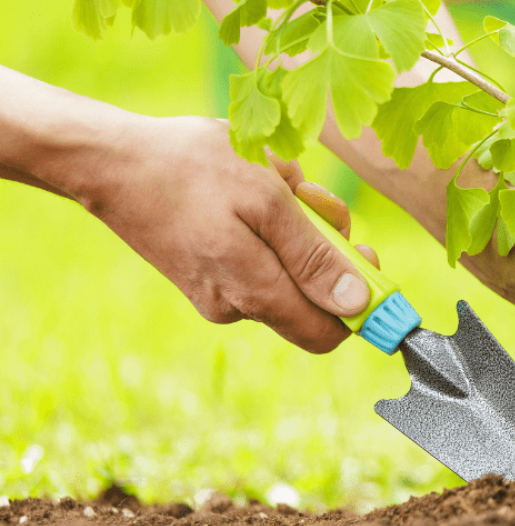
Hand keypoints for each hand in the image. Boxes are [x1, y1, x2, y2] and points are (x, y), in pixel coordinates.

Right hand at [75, 116, 378, 352]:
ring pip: (285, 271)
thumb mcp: (267, 200)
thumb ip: (314, 257)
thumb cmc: (192, 169)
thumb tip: (356, 305)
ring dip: (294, 228)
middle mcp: (236, 307)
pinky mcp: (204, 277)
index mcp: (255, 293)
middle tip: (309, 198)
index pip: (328, 333)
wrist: (109, 161)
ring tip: (268, 183)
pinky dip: (266, 226)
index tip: (364, 256)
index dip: (358, 303)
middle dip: (323, 246)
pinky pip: (257, 259)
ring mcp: (217, 294)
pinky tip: (245, 190)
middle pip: (310, 297)